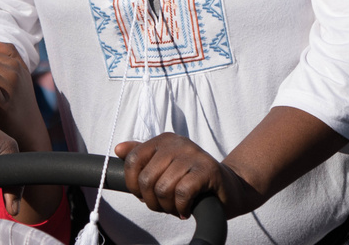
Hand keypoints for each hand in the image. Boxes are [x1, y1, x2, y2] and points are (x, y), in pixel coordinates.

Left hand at [117, 134, 262, 218]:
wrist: (229, 188)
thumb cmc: (192, 180)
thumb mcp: (165, 167)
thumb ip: (142, 157)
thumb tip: (118, 149)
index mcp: (164, 140)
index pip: (133, 160)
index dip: (134, 185)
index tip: (145, 195)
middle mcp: (178, 143)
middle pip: (146, 179)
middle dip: (151, 201)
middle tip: (164, 205)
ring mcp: (194, 155)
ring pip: (163, 188)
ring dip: (167, 206)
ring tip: (176, 206)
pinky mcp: (208, 170)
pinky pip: (182, 193)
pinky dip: (181, 207)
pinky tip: (187, 208)